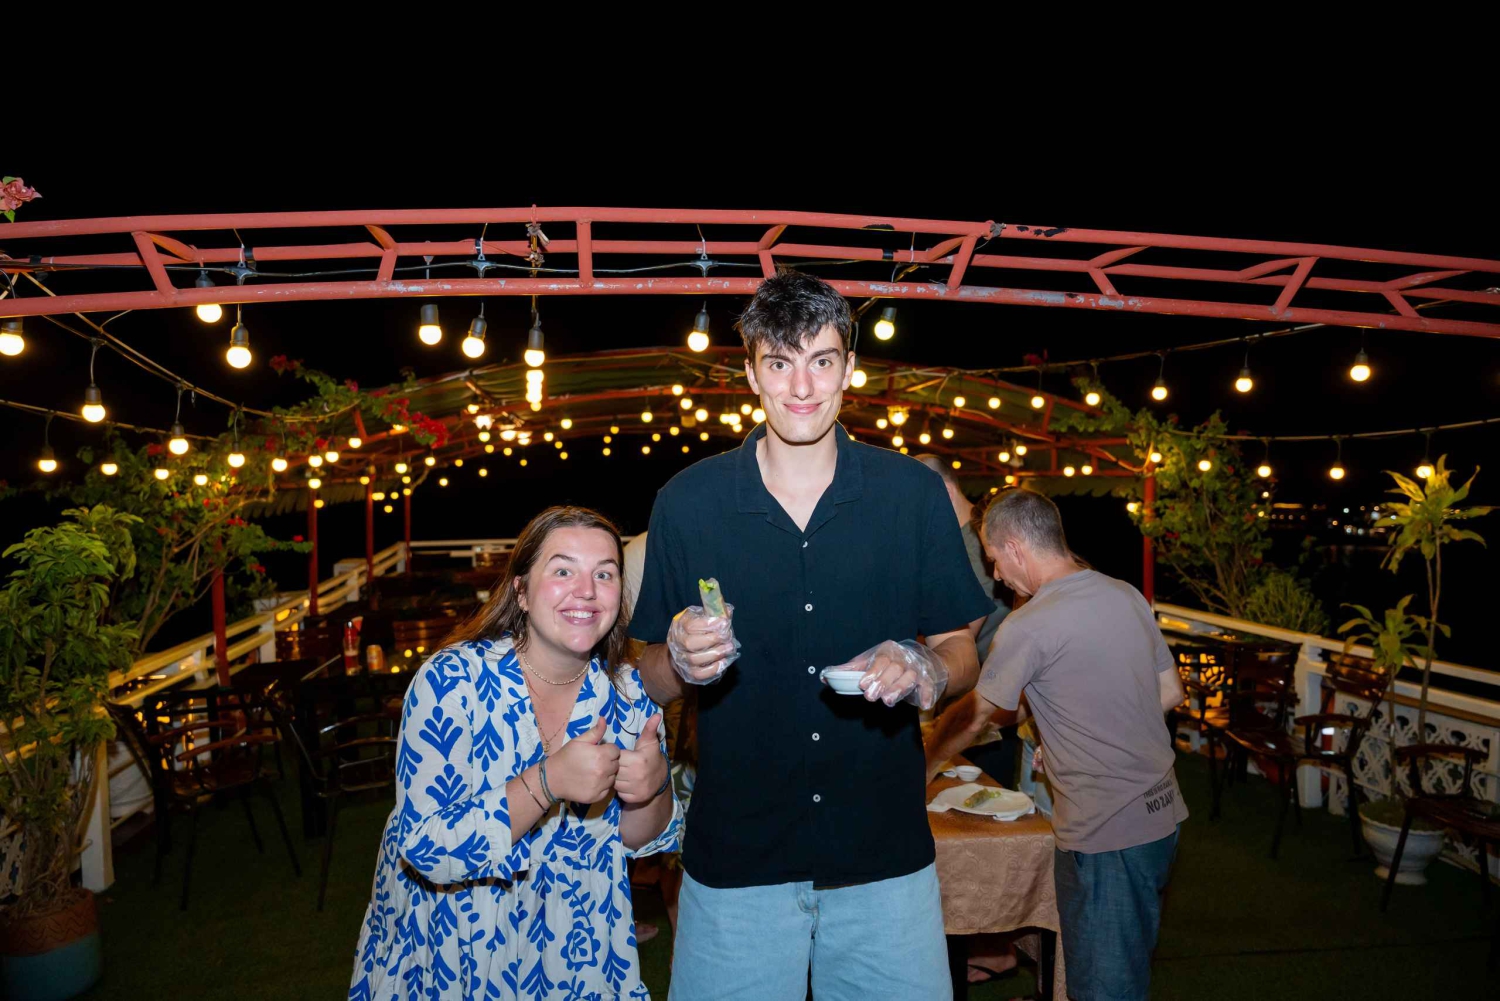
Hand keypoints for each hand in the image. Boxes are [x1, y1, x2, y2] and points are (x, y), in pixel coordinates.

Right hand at [546, 717, 619, 803]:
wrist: (552, 778)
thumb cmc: (566, 756)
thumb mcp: (579, 741)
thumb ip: (595, 732)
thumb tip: (604, 719)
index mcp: (600, 755)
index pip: (616, 751)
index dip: (608, 750)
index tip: (599, 752)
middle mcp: (603, 771)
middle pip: (616, 764)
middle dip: (609, 761)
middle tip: (596, 762)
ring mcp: (600, 785)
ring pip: (613, 777)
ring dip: (607, 774)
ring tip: (593, 772)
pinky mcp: (597, 797)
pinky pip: (607, 789)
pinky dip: (602, 786)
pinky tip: (591, 781)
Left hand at [615, 714, 667, 803]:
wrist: (661, 779)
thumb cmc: (652, 757)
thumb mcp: (650, 742)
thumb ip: (649, 729)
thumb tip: (657, 714)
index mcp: (638, 760)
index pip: (617, 756)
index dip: (618, 756)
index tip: (623, 756)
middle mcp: (636, 775)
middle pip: (614, 769)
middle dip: (616, 767)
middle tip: (623, 765)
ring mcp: (635, 788)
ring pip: (614, 782)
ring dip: (616, 778)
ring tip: (624, 773)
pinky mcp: (634, 798)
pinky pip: (619, 793)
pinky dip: (621, 789)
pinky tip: (626, 783)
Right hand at [666, 602, 740, 684]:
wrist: (681, 651)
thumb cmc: (695, 631)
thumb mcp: (701, 617)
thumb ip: (714, 614)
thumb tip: (728, 611)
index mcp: (679, 625)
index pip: (691, 626)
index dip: (709, 624)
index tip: (724, 622)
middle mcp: (676, 642)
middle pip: (690, 643)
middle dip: (712, 640)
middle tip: (728, 637)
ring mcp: (681, 659)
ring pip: (695, 659)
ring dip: (715, 654)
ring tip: (729, 648)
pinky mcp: (688, 672)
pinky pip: (699, 674)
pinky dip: (713, 668)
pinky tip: (723, 661)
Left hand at [824, 639, 947, 709]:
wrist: (923, 660)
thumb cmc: (889, 661)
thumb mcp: (870, 660)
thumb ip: (850, 670)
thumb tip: (825, 676)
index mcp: (887, 650)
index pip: (880, 660)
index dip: (872, 672)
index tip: (862, 684)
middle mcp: (903, 657)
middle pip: (894, 669)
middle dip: (883, 683)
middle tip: (872, 697)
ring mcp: (916, 668)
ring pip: (910, 677)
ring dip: (899, 689)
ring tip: (889, 701)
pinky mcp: (928, 679)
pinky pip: (929, 686)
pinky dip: (927, 694)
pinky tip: (924, 705)